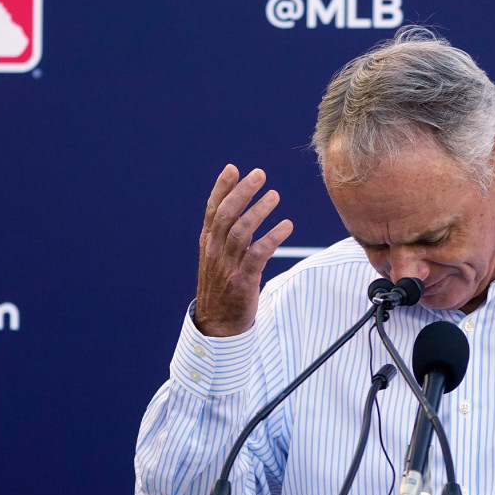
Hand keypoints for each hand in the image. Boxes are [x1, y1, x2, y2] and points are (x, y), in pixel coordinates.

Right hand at [194, 164, 293, 335]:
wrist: (217, 326)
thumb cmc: (221, 288)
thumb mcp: (217, 259)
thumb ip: (224, 236)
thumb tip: (237, 209)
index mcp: (208, 243)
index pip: (213, 210)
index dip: (222, 188)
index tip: (233, 168)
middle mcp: (215, 252)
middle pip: (227, 215)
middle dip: (242, 192)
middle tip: (259, 174)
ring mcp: (227, 266)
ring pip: (241, 232)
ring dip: (259, 211)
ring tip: (274, 196)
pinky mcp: (243, 281)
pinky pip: (258, 255)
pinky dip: (272, 238)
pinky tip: (286, 226)